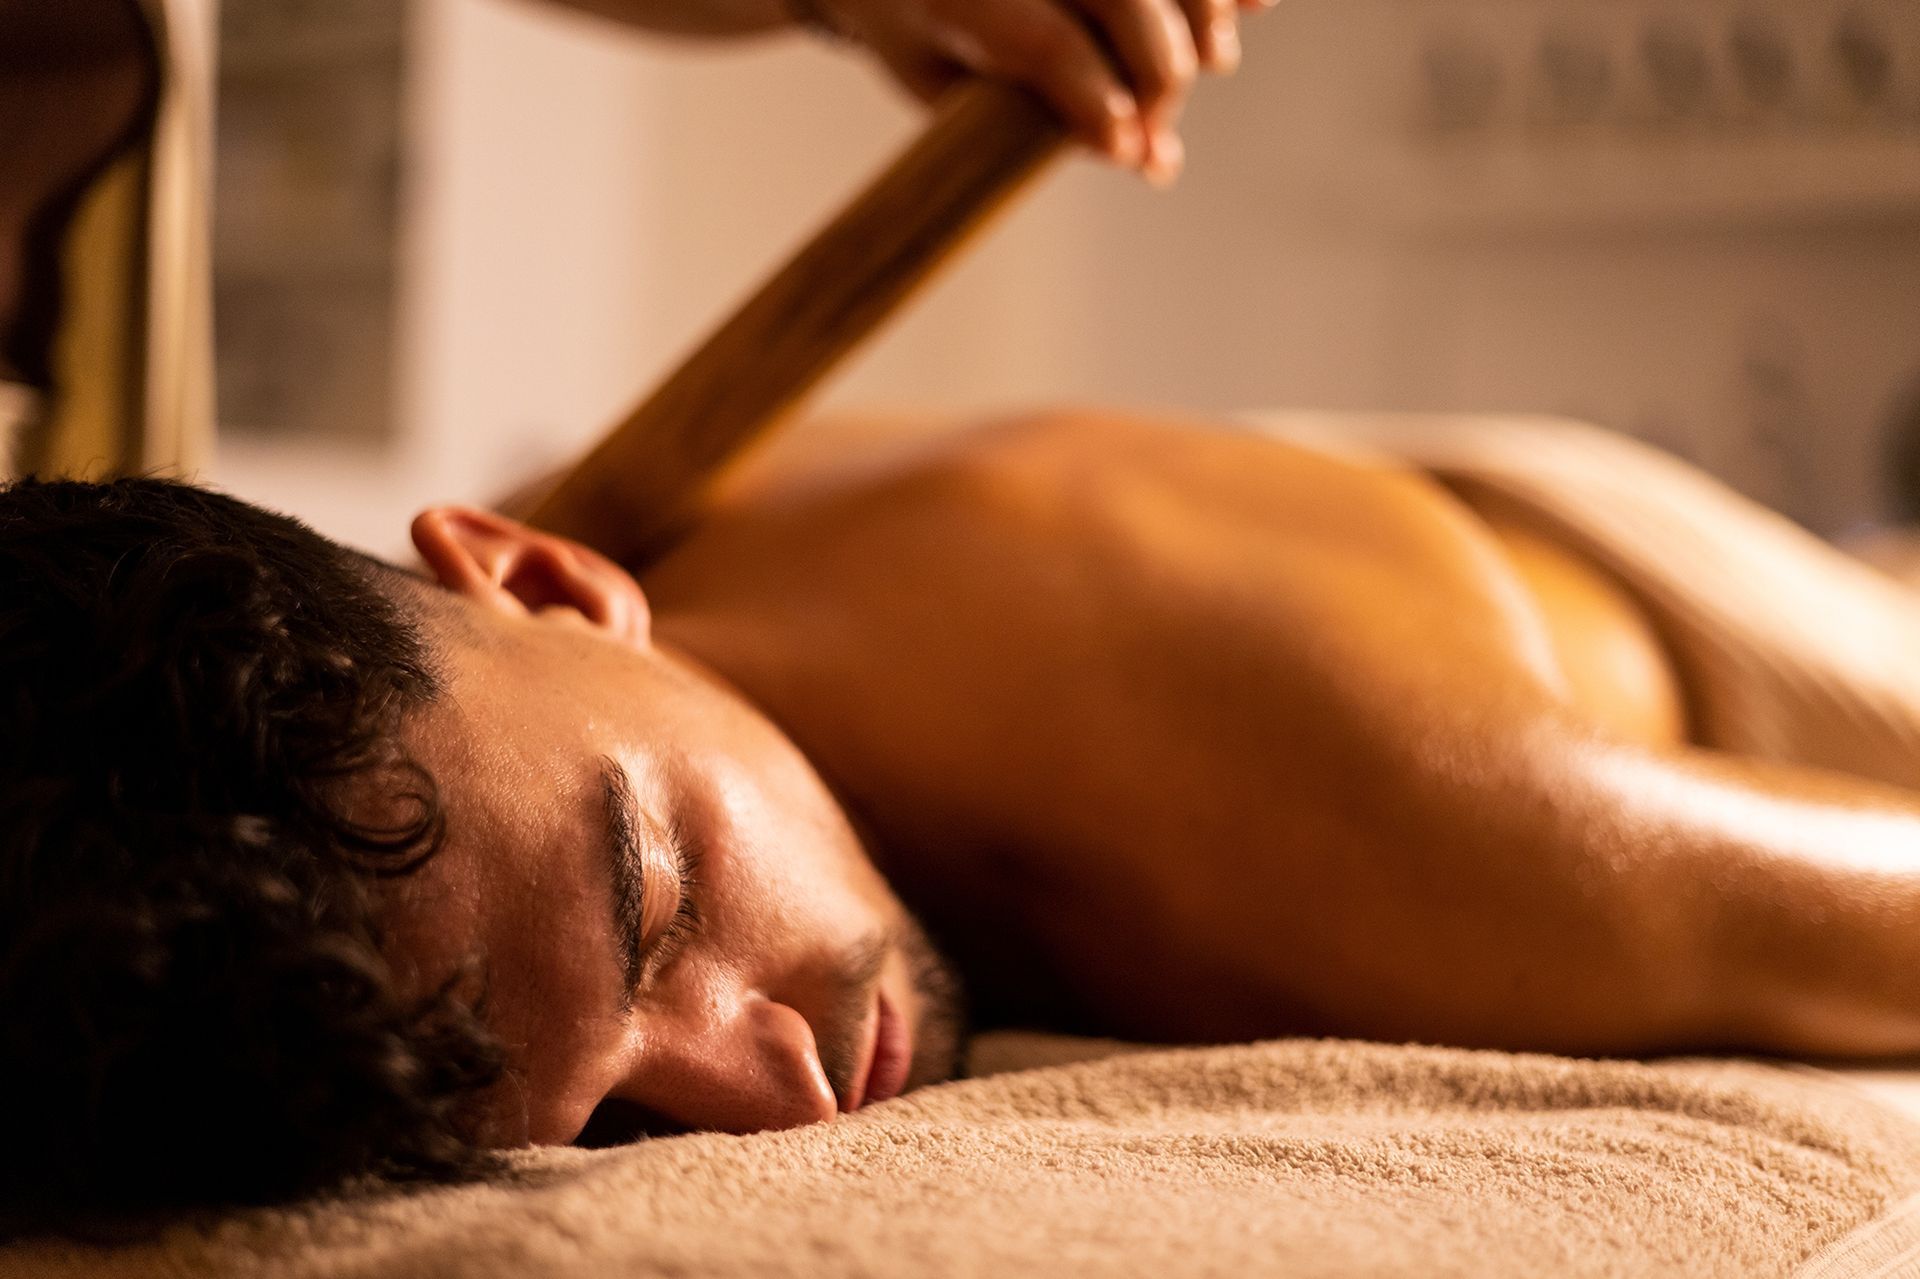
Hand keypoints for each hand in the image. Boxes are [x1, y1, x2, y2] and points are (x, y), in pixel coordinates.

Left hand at [795, 0, 1269, 183]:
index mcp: (952, 0)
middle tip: (1158, 136)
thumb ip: (1028, 115)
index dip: (1099, 105)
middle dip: (1159, 74)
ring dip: (1203, 13)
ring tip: (1214, 63)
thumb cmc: (917, 29)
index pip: (1046, 44)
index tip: (1132, 158)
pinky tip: (1253, 5)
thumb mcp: (939, 85)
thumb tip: (1135, 154)